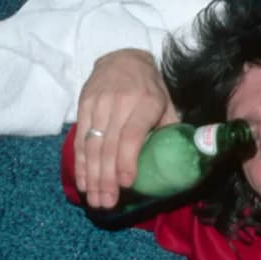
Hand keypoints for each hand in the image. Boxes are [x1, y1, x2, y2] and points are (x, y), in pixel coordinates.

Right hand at [75, 49, 177, 207]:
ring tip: (95, 200)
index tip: (126, 184)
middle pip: (109, 146)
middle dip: (106, 178)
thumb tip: (180, 164)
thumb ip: (170, 131)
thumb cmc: (150, 88)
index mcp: (145, 102)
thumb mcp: (166, 104)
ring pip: (92, 145)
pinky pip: (80, 139)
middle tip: (107, 203)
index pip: (132, 135)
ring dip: (92, 176)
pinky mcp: (83, 105)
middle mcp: (120, 102)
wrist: (122, 56)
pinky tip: (83, 182)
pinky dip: (80, 163)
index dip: (127, 161)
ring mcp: (98, 103)